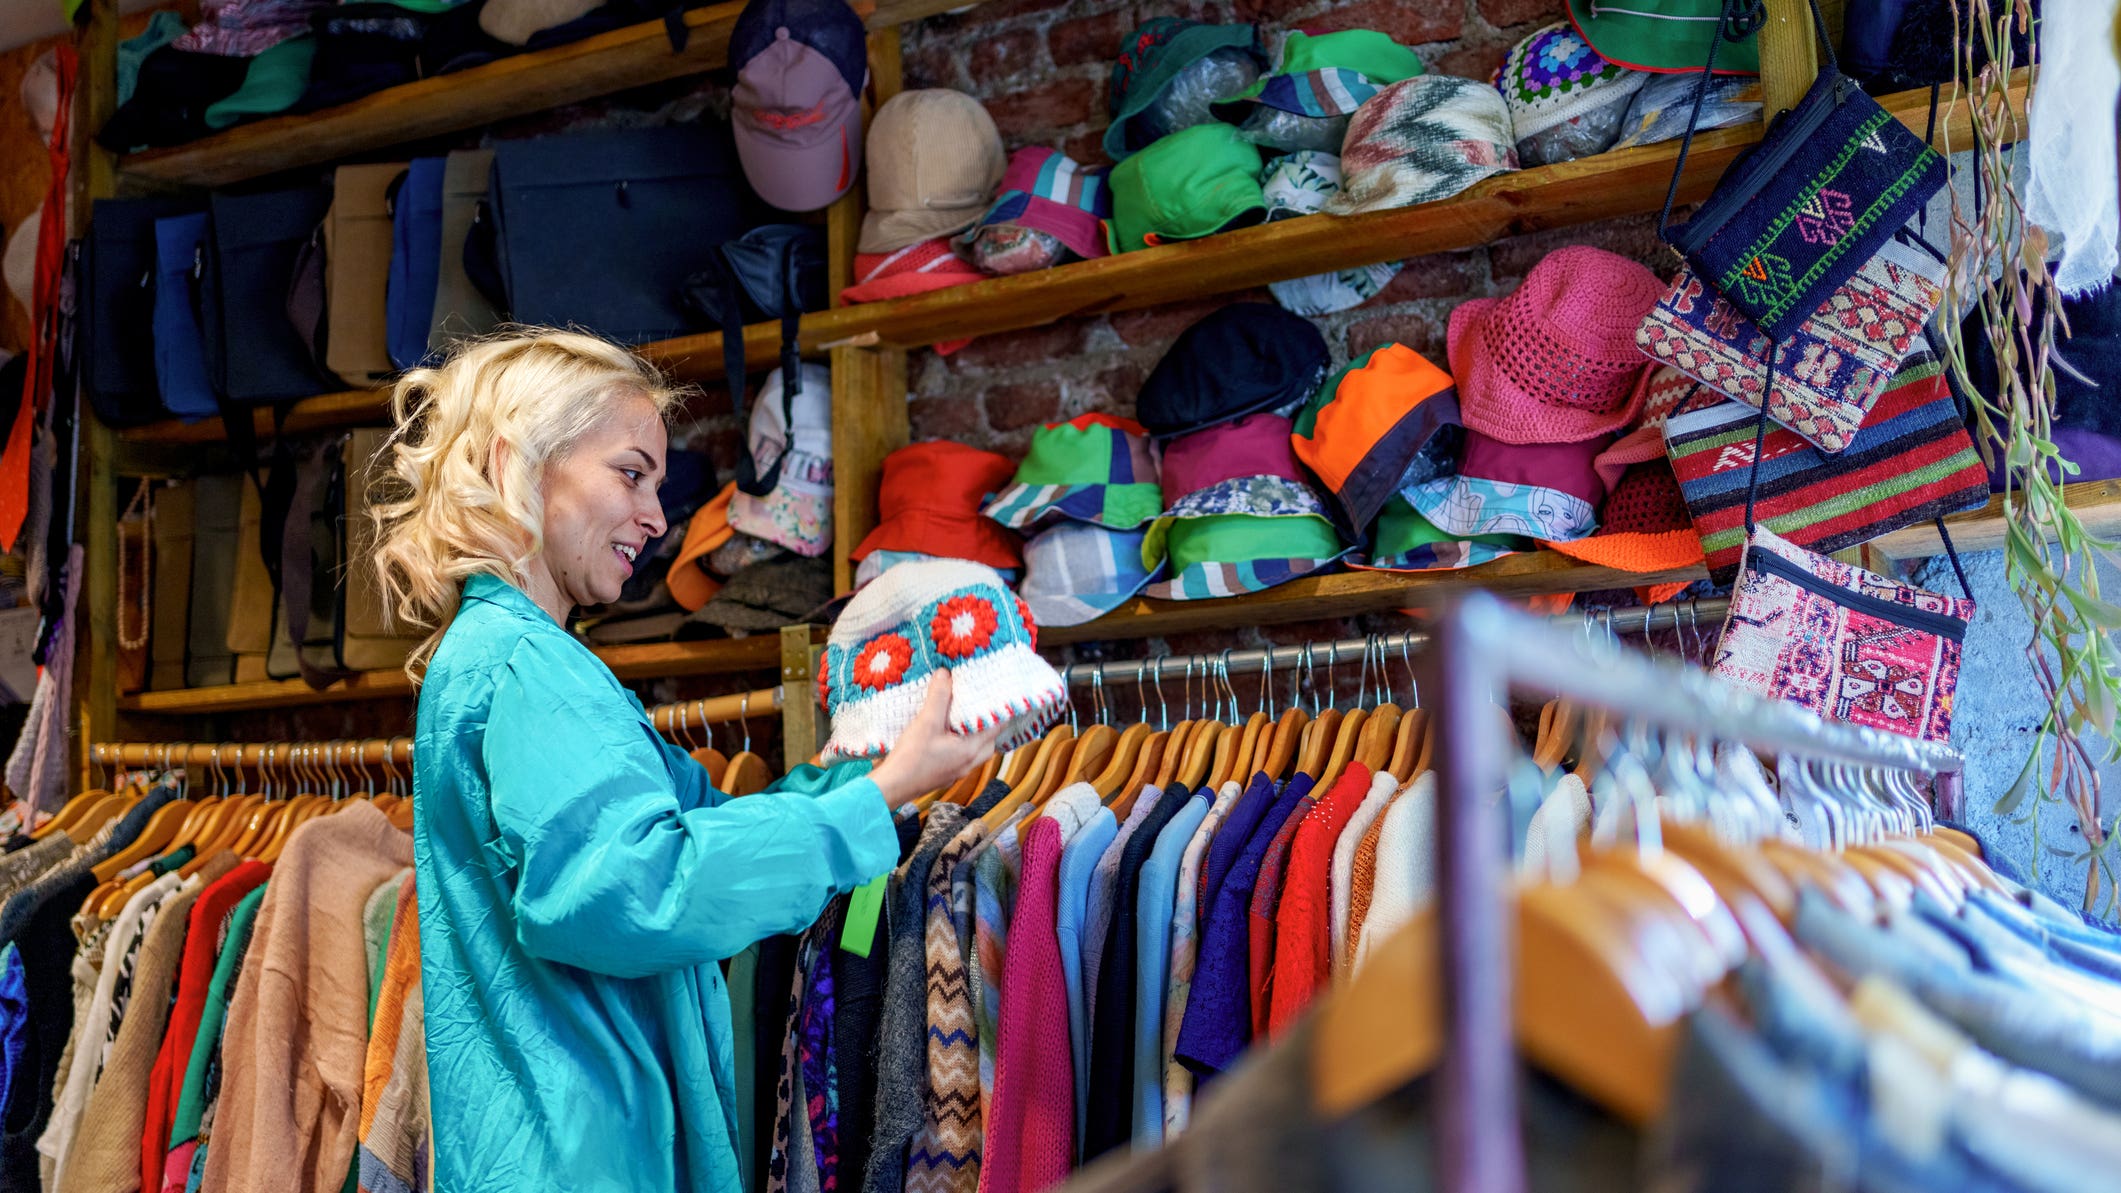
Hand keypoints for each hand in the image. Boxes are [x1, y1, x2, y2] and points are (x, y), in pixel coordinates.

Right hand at [869, 672, 1001, 809]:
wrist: (892, 787)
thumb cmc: (911, 757)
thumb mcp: (926, 722)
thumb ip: (938, 697)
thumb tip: (945, 674)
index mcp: (970, 750)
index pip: (996, 727)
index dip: (998, 710)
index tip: (994, 694)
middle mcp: (968, 763)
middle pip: (990, 741)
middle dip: (987, 723)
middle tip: (979, 705)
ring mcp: (956, 772)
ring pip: (975, 751)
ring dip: (972, 735)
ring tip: (961, 718)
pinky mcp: (944, 775)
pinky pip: (960, 757)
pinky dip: (959, 744)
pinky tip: (945, 735)